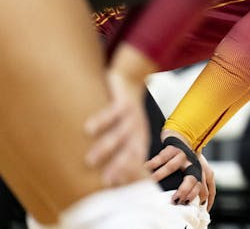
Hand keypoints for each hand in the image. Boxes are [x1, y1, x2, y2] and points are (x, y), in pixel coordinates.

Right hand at [84, 69, 149, 186]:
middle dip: (120, 166)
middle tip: (105, 181)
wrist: (131, 82)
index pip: (136, 160)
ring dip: (106, 147)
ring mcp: (132, 116)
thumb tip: (104, 177)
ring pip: (120, 134)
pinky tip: (89, 129)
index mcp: (139, 140)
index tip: (115, 188)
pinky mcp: (124, 102)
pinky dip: (102, 120)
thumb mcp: (127, 132)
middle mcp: (137, 130)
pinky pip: (113, 112)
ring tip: (90, 160)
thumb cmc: (124, 114)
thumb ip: (118, 151)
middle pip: (130, 150)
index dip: (128, 174)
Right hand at [146, 130, 213, 207]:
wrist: (182, 133)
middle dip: (184, 190)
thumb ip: (190, 185)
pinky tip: (144, 168)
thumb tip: (184, 203)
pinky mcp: (172, 147)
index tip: (185, 204)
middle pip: (192, 178)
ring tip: (151, 182)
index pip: (201, 186)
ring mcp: (182, 154)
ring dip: (160, 175)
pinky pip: (161, 156)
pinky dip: (152, 163)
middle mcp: (192, 163)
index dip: (195, 196)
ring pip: (171, 166)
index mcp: (197, 171)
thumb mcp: (192, 170)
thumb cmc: (184, 158)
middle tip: (174, 199)